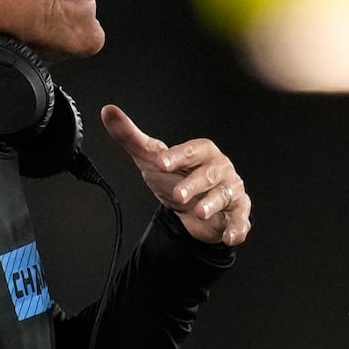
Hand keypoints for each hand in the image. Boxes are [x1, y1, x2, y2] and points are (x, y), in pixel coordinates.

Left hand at [100, 104, 251, 245]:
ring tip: (199, 212)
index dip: (178, 156)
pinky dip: (237, 228)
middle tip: (178, 194)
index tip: (161, 163)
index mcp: (202, 152)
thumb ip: (131, 137)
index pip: (193, 149)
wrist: (188, 210)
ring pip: (224, 195)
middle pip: (210, 173)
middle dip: (194, 184)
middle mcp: (220, 168)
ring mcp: (230, 190)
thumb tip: (109, 112)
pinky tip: (231, 236)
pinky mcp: (236, 212)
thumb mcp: (151, 160)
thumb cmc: (174, 178)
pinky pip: (239, 220)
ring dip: (212, 204)